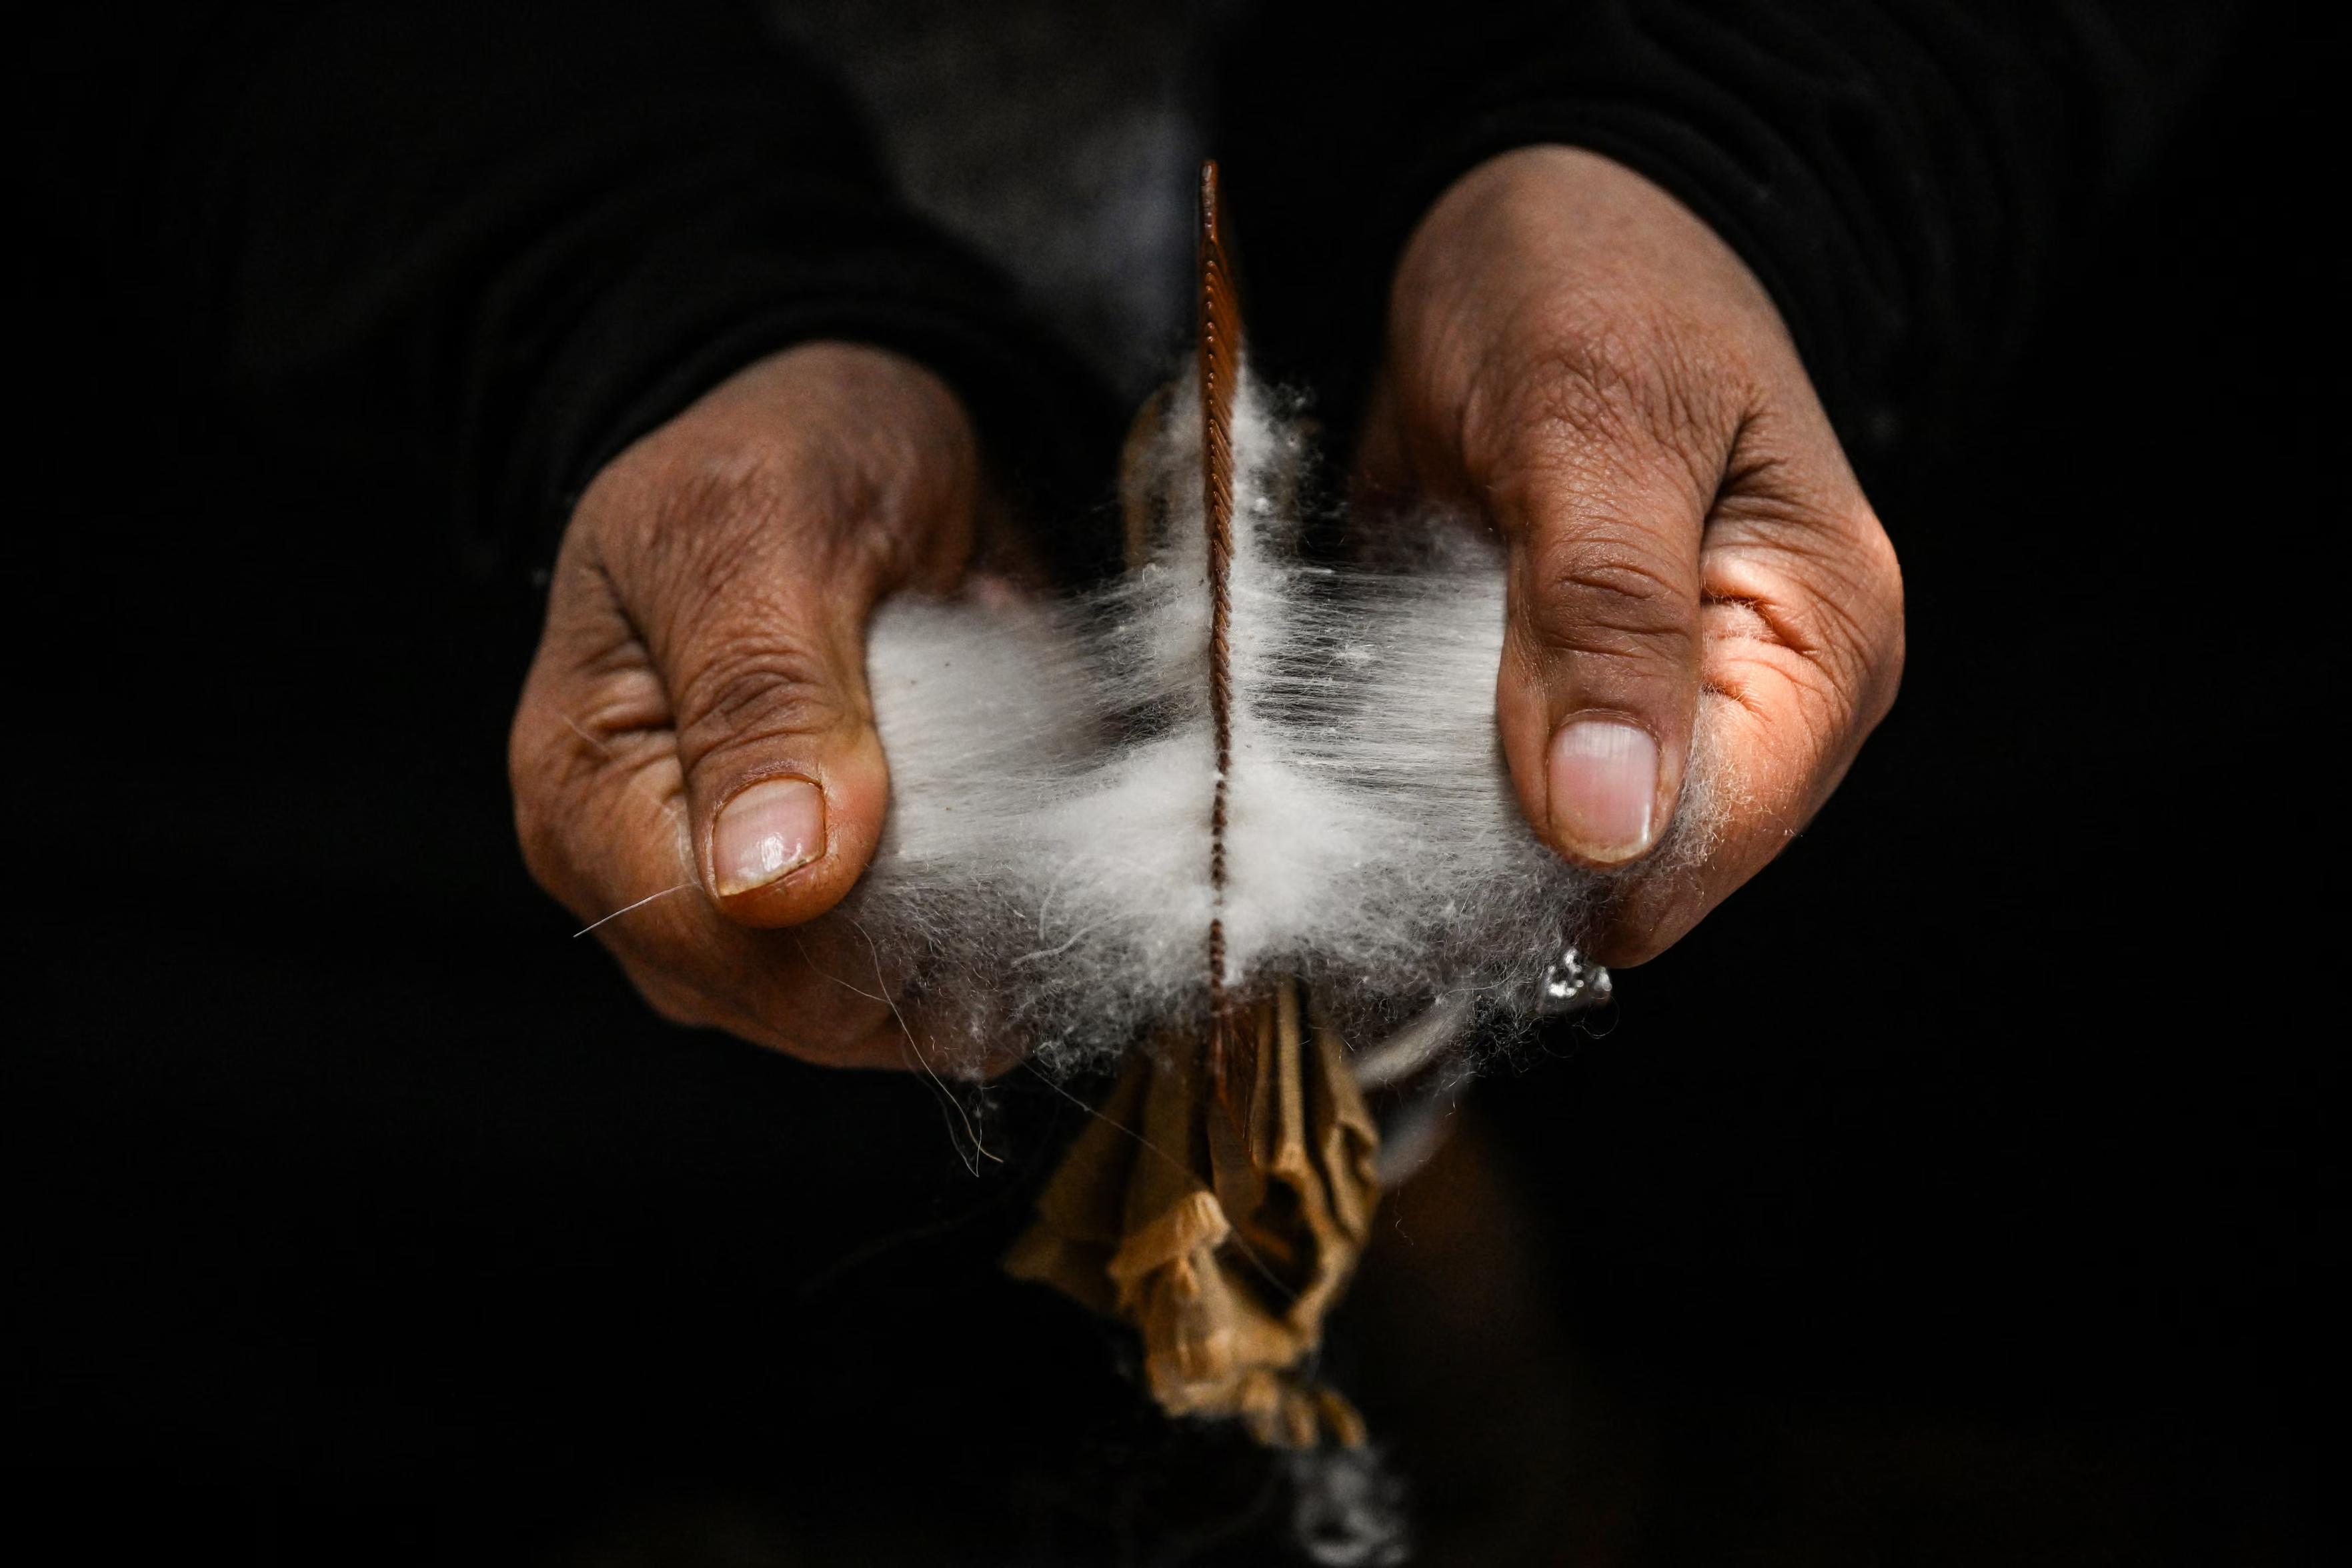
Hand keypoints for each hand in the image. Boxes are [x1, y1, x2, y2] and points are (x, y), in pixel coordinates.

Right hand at [510, 342, 981, 1066]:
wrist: (849, 431)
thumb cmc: (783, 456)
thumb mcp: (766, 528)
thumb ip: (768, 699)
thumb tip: (776, 887)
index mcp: (589, 799)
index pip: (747, 962)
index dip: (881, 926)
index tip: (971, 797)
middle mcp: (649, 888)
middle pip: (826, 1009)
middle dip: (946, 909)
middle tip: (986, 747)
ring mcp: (745, 917)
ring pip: (902, 1006)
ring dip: (989, 901)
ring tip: (988, 755)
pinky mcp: (836, 914)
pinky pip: (952, 965)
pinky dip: (1009, 893)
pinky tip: (1006, 795)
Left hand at [1363, 147, 1903, 964]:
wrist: (1538, 214)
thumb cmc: (1596, 280)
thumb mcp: (1593, 421)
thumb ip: (1602, 614)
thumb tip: (1607, 824)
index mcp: (1817, 642)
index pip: (1705, 845)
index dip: (1567, 859)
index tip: (1433, 812)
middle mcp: (1752, 705)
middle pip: (1622, 872)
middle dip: (1492, 842)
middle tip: (1382, 750)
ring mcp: (1653, 713)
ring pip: (1538, 851)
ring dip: (1438, 814)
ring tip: (1374, 718)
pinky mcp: (1561, 703)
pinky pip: (1481, 795)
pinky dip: (1413, 773)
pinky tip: (1372, 716)